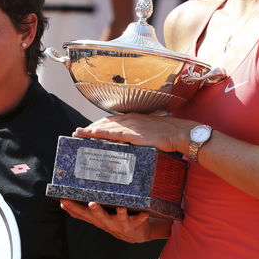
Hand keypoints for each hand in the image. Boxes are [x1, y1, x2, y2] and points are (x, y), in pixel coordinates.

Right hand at [60, 200, 159, 242]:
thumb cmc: (113, 221)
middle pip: (100, 217)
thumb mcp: (96, 218)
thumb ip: (81, 212)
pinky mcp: (135, 224)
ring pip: (120, 219)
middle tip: (91, 203)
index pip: (82, 214)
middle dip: (96, 211)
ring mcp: (121, 224)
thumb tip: (62, 204)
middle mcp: (108, 223)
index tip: (63, 200)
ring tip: (121, 209)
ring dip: (120, 214)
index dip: (72, 208)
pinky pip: (139, 220)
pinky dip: (141, 217)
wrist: (136, 235)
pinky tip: (144, 213)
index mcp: (98, 220)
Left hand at [72, 113, 192, 154]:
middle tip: (78, 132)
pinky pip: (114, 134)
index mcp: (135, 117)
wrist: (180, 133)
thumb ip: (142, 134)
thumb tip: (136, 142)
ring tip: (79, 134)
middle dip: (90, 127)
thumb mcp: (152, 131)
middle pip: (105, 122)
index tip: (89, 128)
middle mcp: (131, 119)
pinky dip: (101, 133)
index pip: (112, 119)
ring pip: (106, 127)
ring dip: (91, 130)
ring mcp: (132, 126)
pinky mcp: (134, 135)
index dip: (99, 123)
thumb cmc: (170, 133)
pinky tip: (92, 134)